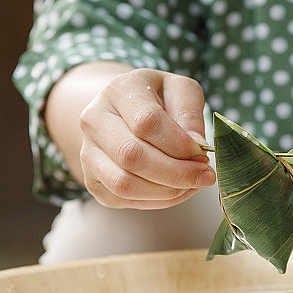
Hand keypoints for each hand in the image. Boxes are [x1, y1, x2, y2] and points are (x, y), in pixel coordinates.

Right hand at [79, 68, 214, 208]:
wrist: (124, 112)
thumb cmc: (158, 99)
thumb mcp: (181, 91)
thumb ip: (190, 114)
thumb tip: (197, 145)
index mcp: (118, 91)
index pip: (146, 122)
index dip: (179, 144)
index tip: (203, 153)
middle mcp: (94, 121)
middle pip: (132, 156)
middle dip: (176, 173)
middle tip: (205, 175)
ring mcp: (88, 152)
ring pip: (124, 183)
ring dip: (166, 191)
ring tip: (192, 184)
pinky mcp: (91, 180)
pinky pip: (122, 199)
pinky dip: (155, 201)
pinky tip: (175, 190)